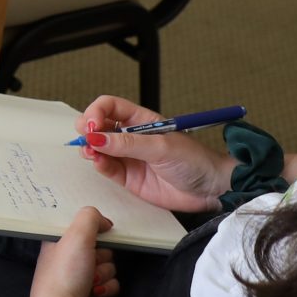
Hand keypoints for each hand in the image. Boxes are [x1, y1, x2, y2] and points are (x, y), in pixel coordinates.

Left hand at [30, 206, 118, 296]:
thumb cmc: (66, 272)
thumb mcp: (76, 235)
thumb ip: (90, 217)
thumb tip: (105, 222)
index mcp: (56, 242)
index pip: (81, 228)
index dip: (92, 231)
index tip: (97, 235)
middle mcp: (65, 259)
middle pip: (99, 247)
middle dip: (101, 256)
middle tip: (91, 262)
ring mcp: (77, 278)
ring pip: (107, 266)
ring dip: (104, 274)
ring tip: (91, 282)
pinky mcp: (88, 294)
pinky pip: (109, 284)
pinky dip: (107, 288)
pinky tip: (96, 293)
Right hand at [76, 96, 229, 212]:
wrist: (211, 189)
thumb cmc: (195, 161)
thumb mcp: (161, 147)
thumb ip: (127, 143)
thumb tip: (96, 138)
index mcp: (141, 120)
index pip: (110, 107)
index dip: (96, 112)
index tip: (91, 124)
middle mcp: (132, 137)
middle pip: (99, 126)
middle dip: (88, 129)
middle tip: (86, 138)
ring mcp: (129, 157)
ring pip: (99, 148)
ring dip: (90, 148)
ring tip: (91, 154)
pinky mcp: (129, 178)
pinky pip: (106, 168)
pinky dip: (98, 165)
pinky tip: (99, 163)